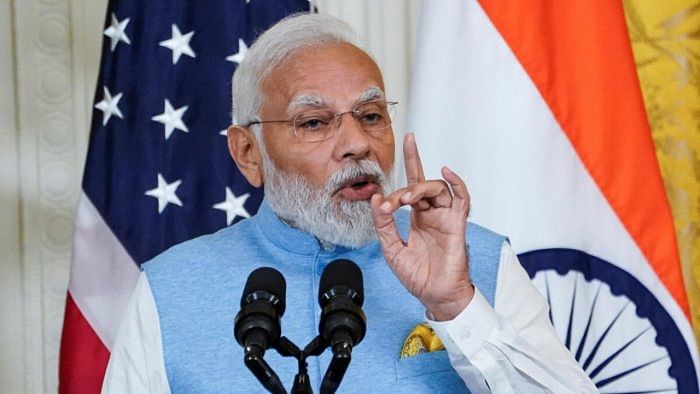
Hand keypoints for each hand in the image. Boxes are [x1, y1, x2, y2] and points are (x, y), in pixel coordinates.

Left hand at [370, 133, 472, 320]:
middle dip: (411, 170)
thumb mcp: (391, 248)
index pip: (409, 189)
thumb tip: (376, 199)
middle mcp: (432, 214)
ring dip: (420, 188)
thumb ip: (383, 225)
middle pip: (423, 182)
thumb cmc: (417, 276)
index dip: (394, 190)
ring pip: (437, 189)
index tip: (382, 206)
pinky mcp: (456, 225)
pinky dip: (456, 183)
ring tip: (407, 198)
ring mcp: (445, 218)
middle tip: (397, 184)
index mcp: (417, 219)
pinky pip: (462, 199)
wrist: (434, 295)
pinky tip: (446, 172)